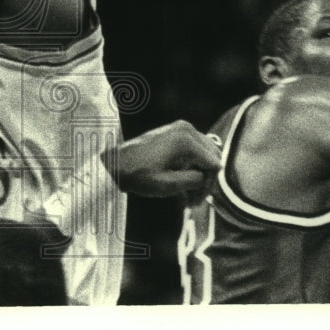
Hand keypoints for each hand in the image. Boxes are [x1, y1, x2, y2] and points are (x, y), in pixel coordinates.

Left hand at [104, 120, 221, 198]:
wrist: (115, 162)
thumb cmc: (137, 175)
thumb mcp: (166, 185)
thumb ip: (193, 181)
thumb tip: (208, 176)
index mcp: (186, 141)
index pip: (214, 165)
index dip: (207, 186)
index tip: (195, 201)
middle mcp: (187, 129)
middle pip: (212, 157)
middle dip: (205, 180)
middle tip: (193, 200)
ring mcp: (182, 128)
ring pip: (205, 154)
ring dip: (199, 174)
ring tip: (187, 195)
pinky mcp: (176, 131)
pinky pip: (195, 149)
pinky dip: (192, 165)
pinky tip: (182, 181)